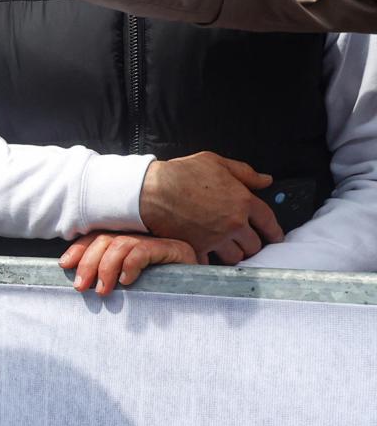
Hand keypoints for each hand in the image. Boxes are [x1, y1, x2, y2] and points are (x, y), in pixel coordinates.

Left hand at [60, 232, 195, 294]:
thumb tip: (79, 281)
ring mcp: (157, 240)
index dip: (79, 250)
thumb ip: (108, 276)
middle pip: (105, 240)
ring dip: (106, 268)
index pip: (97, 238)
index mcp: (127, 239)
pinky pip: (144, 250)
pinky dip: (131, 265)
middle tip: (80, 287)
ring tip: (103, 290)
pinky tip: (127, 281)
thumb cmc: (160, 289)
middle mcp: (140, 235)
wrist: (200, 290)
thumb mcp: (128, 281)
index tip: (64, 265)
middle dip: (88, 263)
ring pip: (121, 244)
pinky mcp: (174, 248)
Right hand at [139, 152, 284, 263]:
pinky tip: (206, 256)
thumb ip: (245, 173)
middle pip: (254, 245)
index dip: (274, 232)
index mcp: (243, 201)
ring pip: (235, 257)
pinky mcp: (197, 248)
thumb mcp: (216, 162)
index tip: (275, 237)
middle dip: (251, 244)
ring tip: (227, 251)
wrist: (151, 190)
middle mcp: (234, 223)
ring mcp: (215, 239)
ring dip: (233, 254)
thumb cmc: (181, 173)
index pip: (269, 222)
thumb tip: (266, 180)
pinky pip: (210, 263)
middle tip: (245, 242)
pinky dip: (209, 262)